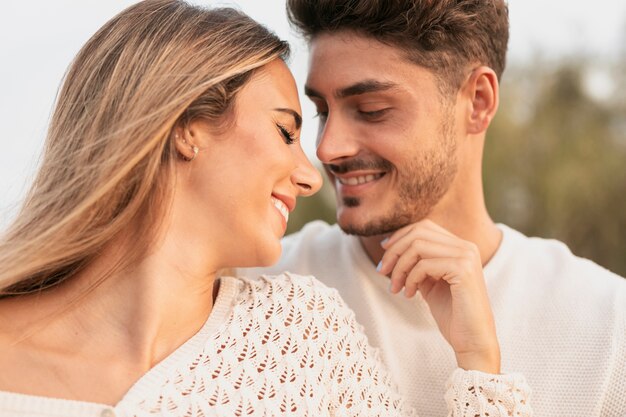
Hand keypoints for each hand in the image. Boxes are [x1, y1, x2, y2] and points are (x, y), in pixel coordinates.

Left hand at [377, 220, 500, 373]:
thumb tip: (391, 247)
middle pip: (419, 232)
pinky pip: (424, 265)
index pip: (424, 227)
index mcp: (460, 247)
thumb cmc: (452, 314)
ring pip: (418, 246)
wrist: (473, 341)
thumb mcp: (430, 283)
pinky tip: (409, 295)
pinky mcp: (463, 270)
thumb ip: (417, 263)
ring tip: (394, 288)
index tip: (384, 254)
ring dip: (399, 267)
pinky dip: (410, 279)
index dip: (399, 237)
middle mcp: (466, 247)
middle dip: (394, 250)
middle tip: (381, 271)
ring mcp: (467, 256)